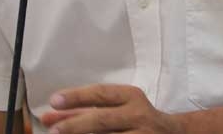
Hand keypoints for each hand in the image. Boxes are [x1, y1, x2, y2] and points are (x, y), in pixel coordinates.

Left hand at [41, 84, 186, 133]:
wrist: (173, 133)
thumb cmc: (136, 119)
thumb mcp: (115, 108)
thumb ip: (82, 111)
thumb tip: (48, 116)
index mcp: (131, 97)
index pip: (101, 93)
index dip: (77, 96)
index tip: (54, 100)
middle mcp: (139, 114)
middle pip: (103, 119)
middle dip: (77, 125)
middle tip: (54, 130)